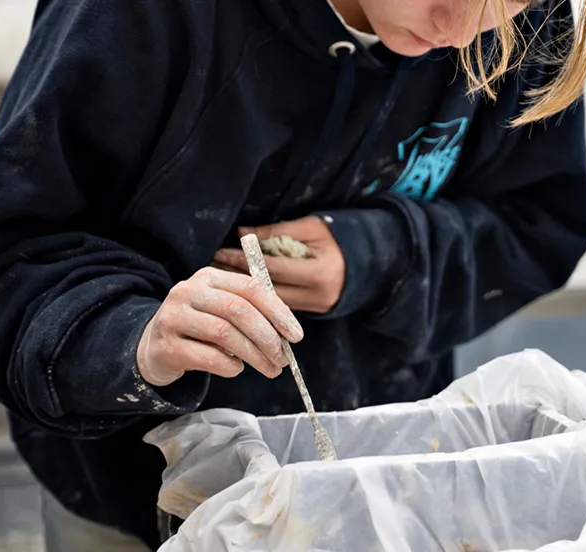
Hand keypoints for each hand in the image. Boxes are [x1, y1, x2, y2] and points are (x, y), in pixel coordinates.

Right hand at [136, 267, 304, 386]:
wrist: (154, 346)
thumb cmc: (199, 328)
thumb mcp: (222, 309)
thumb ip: (252, 312)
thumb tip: (288, 333)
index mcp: (209, 276)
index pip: (252, 288)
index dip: (279, 312)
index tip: (296, 336)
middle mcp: (189, 291)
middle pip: (239, 311)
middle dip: (268, 338)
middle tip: (283, 359)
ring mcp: (174, 316)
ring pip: (225, 334)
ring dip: (254, 355)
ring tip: (268, 369)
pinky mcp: (167, 345)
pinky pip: (209, 357)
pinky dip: (230, 366)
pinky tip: (236, 369)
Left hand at [212, 216, 345, 313]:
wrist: (374, 261)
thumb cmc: (341, 237)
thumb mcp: (311, 227)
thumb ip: (277, 232)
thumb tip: (242, 233)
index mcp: (318, 273)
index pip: (271, 269)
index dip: (243, 260)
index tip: (219, 252)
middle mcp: (316, 296)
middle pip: (267, 292)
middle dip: (238, 279)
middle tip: (211, 269)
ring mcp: (316, 308)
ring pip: (271, 303)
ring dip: (246, 291)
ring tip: (221, 278)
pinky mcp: (314, 312)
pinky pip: (281, 307)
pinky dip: (261, 297)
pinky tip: (243, 289)